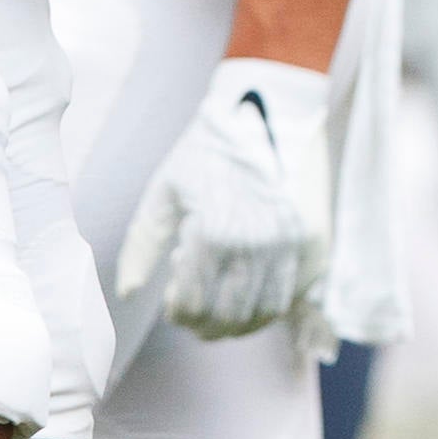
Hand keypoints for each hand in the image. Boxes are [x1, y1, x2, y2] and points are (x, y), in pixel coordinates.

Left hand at [122, 57, 331, 337]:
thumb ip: (141, 246)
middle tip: (192, 314)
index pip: (192, 303)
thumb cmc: (207, 153)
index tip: (172, 300)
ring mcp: (286, 246)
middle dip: (202, 324)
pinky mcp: (308, 243)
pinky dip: (266, 310)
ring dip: (235, 324)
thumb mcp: (164, 192)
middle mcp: (253, 246)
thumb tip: (129, 292)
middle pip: (226, 316)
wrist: (266, 114)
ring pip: (260, 314)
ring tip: (218, 312)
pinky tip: (248, 301)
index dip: (177, 312)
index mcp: (212, 233)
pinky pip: (288, 296)